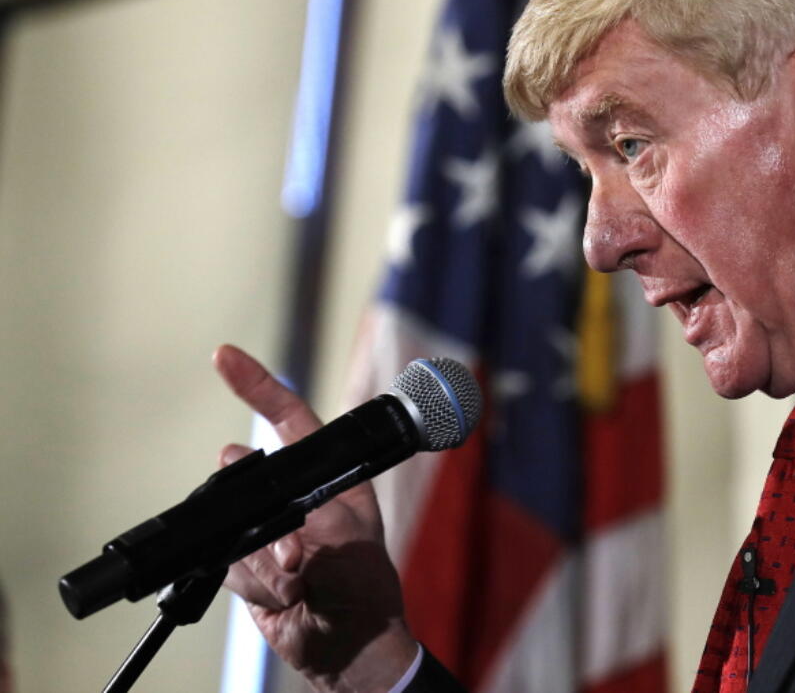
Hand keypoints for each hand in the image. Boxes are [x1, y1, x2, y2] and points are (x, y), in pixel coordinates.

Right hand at [214, 344, 417, 691]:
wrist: (350, 647)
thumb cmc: (363, 586)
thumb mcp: (342, 539)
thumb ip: (292, 508)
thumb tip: (234, 471)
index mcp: (329, 477)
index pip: (289, 419)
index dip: (258, 385)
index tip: (224, 356)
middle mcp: (295, 498)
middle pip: (249, 485)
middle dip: (268, 533)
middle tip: (296, 562)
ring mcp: (268, 531)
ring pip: (236, 533)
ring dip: (266, 568)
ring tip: (302, 584)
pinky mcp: (248, 565)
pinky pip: (230, 565)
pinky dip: (256, 586)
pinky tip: (286, 598)